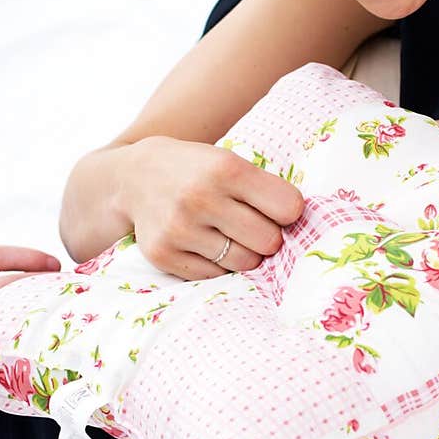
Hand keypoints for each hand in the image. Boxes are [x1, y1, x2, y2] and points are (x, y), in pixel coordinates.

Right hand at [125, 136, 305, 280]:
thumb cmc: (197, 170)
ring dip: (244, 254)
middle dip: (267, 237)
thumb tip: (304, 231)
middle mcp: (200, 198)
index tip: (276, 209)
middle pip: (269, 242)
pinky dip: (217, 266)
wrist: (134, 177)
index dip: (288, 212)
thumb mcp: (230, 161)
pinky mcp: (163, 254)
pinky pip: (214, 277)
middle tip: (251, 226)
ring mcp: (179, 229)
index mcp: (225, 168)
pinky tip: (204, 244)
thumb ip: (265, 190)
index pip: (288, 208)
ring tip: (226, 234)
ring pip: (244, 264)